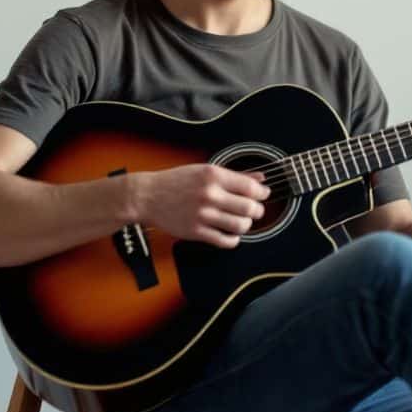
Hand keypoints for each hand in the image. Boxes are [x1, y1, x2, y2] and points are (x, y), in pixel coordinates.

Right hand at [132, 164, 268, 247]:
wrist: (148, 196)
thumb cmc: (176, 181)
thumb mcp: (205, 171)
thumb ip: (235, 175)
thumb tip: (260, 178)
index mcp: (213, 175)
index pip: (251, 187)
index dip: (262, 194)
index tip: (263, 195)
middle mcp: (209, 194)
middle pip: (249, 208)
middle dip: (257, 211)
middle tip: (255, 210)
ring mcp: (203, 214)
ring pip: (241, 226)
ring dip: (246, 225)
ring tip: (242, 221)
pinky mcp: (196, 231)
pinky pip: (225, 241)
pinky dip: (233, 239)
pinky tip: (230, 233)